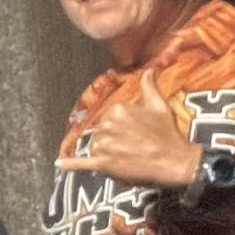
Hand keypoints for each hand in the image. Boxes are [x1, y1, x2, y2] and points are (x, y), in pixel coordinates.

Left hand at [55, 70, 199, 191]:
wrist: (175, 161)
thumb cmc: (168, 133)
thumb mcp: (158, 105)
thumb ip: (149, 86)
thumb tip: (148, 69)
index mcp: (117, 110)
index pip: (109, 119)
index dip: (122, 129)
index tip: (137, 134)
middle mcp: (107, 125)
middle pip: (102, 133)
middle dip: (114, 141)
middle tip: (135, 148)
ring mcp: (104, 145)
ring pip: (96, 148)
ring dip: (107, 154)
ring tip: (128, 158)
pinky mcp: (103, 163)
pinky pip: (81, 163)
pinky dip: (70, 164)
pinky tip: (59, 164)